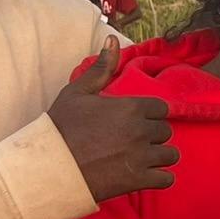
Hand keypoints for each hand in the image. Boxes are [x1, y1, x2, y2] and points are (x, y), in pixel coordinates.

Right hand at [47, 40, 178, 200]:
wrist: (49, 166)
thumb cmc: (61, 127)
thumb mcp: (78, 92)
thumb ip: (101, 67)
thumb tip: (113, 37)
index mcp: (131, 107)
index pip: (161, 108)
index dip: (150, 115)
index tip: (136, 121)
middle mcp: (141, 130)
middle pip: (165, 131)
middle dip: (153, 135)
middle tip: (133, 141)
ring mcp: (142, 156)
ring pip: (170, 155)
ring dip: (159, 157)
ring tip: (141, 159)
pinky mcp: (138, 180)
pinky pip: (166, 179)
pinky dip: (159, 178)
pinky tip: (144, 176)